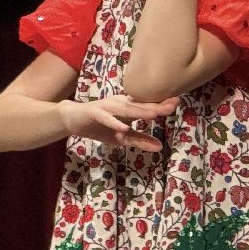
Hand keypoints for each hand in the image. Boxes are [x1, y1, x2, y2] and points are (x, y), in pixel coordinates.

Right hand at [58, 94, 178, 152]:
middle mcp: (118, 103)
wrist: (72, 119)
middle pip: (139, 105)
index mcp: (127, 107)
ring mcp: (106, 107)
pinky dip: (114, 122)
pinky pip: (105, 117)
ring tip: (154, 114)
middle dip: (155, 106)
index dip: (160, 104)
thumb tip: (160, 147)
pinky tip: (124, 127)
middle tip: (172, 105)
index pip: (146, 105)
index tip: (177, 102)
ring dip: (139, 111)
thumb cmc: (99, 126)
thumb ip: (139, 140)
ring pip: (124, 109)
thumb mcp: (121, 137)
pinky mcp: (93, 112)